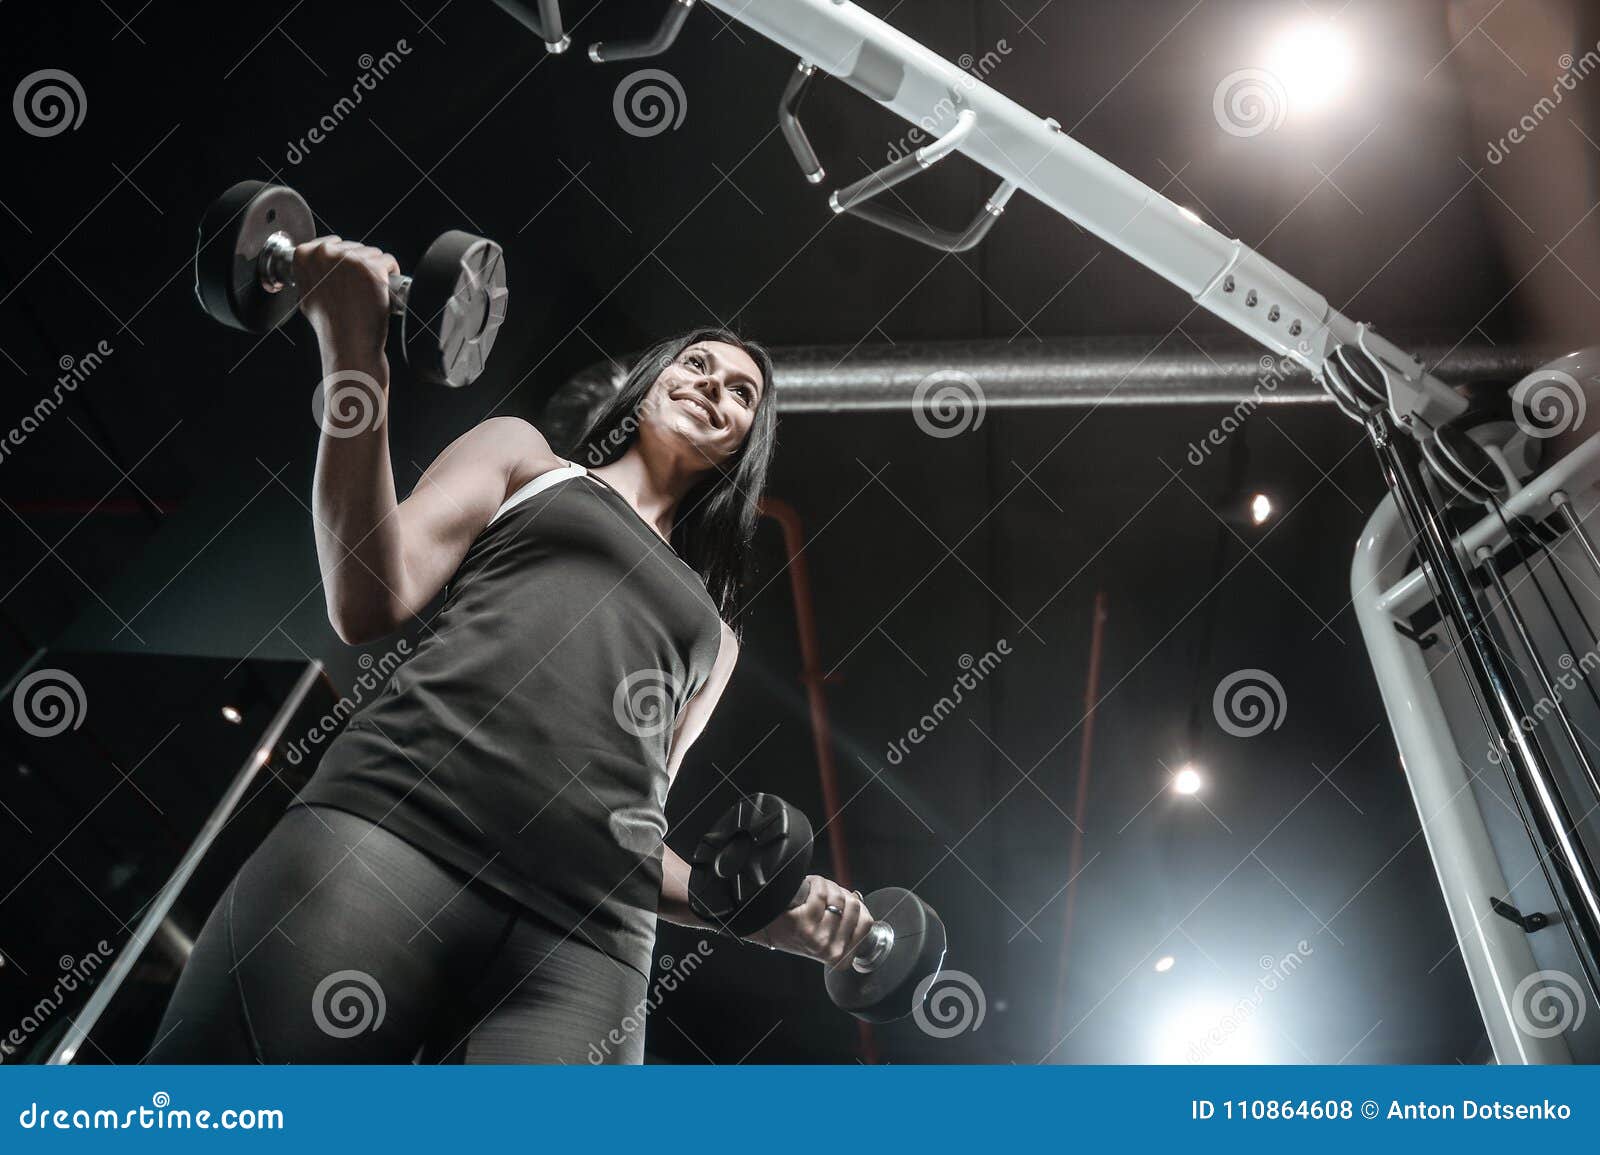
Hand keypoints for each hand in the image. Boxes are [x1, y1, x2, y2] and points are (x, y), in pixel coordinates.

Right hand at [293, 237, 401, 366]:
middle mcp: (326, 253)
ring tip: (369, 292)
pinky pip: (389, 261)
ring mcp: (350, 259)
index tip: (347, 275)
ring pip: (373, 253)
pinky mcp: (373, 267)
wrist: (348, 341)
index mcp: (305, 255)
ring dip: (376, 270)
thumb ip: (310, 273)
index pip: (333, 243)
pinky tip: (384, 289)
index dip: (344, 260)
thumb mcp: (306, 293)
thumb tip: (317, 265)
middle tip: (359, 289)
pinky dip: (391, 273)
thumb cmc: (329, 323)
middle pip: (354, 247)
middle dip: (360, 265)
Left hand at [759, 875, 874, 967]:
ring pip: (838, 898)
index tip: (846, 902)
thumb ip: (846, 926)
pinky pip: (822, 894)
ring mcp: (818, 938)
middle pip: (854, 906)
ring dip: (829, 886)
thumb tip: (857, 900)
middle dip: (843, 893)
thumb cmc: (796, 930)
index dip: (857, 905)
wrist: (768, 928)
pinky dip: (817, 883)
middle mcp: (830, 950)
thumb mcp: (827, 937)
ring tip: (818, 890)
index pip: (866, 922)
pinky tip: (810, 886)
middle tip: (828, 894)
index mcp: (840, 956)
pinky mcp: (804, 923)